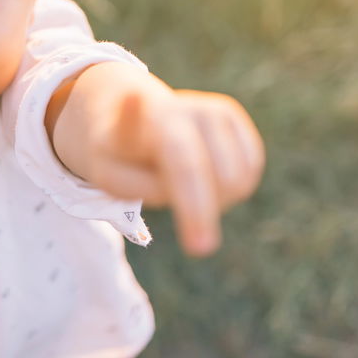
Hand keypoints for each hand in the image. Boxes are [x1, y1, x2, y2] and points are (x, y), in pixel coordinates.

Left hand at [87, 90, 264, 256]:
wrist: (130, 119)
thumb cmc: (118, 157)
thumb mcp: (107, 175)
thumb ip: (133, 182)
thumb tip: (159, 164)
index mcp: (156, 118)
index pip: (185, 165)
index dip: (196, 208)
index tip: (199, 249)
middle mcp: (194, 108)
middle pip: (224, 179)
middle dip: (204, 211)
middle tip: (173, 211)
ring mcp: (219, 111)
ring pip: (240, 181)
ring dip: (215, 200)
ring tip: (178, 184)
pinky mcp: (237, 121)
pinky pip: (249, 175)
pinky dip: (229, 190)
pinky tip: (199, 175)